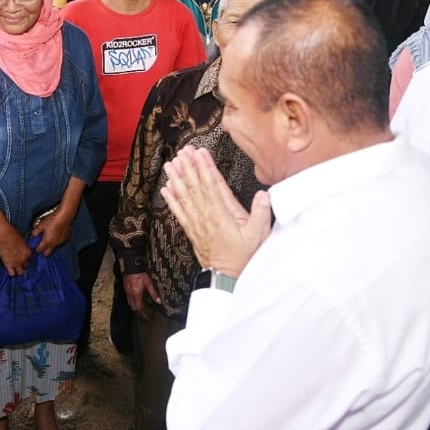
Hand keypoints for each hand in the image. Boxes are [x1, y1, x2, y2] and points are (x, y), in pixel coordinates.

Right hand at [0, 225, 31, 276]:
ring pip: (20, 273)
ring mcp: (16, 263)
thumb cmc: (13, 234)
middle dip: (22, 264)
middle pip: (26, 266)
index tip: (22, 257)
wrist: (4, 235)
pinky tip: (9, 269)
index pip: (30, 259)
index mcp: (28, 252)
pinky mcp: (8, 265)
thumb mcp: (22, 240)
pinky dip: (11, 272)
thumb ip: (24, 248)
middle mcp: (24, 259)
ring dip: (18, 270)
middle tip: (18, 262)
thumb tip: (22, 250)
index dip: (26, 258)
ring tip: (14, 268)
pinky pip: (12, 274)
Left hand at [30, 209, 71, 256]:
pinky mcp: (64, 239)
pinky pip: (58, 243)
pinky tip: (54, 234)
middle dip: (43, 251)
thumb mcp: (41, 225)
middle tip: (41, 244)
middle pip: (46, 254)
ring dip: (49, 245)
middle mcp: (54, 244)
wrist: (64, 216)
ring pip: (53, 248)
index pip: (39, 250)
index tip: (35, 245)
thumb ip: (35, 232)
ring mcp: (60, 242)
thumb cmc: (52, 220)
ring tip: (48, 237)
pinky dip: (55, 241)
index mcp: (47, 241)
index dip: (35, 248)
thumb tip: (33, 235)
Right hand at [124, 273, 159, 319]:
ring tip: (139, 308)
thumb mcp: (149, 283)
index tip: (146, 317)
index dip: (142, 313)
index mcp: (136, 295)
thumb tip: (158, 301)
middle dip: (137, 311)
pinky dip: (131, 301)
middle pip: (133, 307)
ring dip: (134, 306)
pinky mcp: (125, 288)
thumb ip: (153, 293)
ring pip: (129, 302)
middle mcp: (130, 294)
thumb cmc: (140, 274)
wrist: (132, 267)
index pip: (139, 308)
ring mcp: (127, 291)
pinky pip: (128, 297)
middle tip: (142, 314)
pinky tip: (134, 299)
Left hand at [161, 145, 271, 274]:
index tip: (199, 153)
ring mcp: (197, 223)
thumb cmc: (243, 256)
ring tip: (171, 164)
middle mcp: (206, 216)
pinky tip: (166, 189)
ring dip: (178, 179)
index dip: (204, 167)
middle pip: (195, 187)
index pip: (211, 185)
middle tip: (183, 152)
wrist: (227, 276)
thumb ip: (261, 213)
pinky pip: (179, 213)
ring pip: (185, 197)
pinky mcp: (192, 231)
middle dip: (189, 168)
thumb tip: (264, 195)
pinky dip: (171, 200)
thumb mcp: (258, 235)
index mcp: (221, 214)